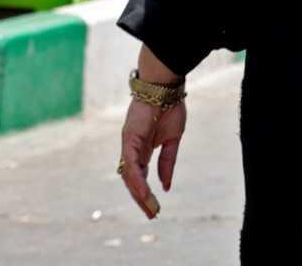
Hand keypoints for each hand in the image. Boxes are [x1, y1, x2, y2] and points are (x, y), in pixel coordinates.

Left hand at [118, 98, 185, 218]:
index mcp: (142, 150)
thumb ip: (168, 162)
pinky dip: (136, 179)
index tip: (155, 207)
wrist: (165, 87)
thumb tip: (166, 185)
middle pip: (133, 180)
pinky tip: (144, 191)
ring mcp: (128, 145)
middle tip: (152, 214)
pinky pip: (131, 164)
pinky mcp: (129, 140)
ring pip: (129, 176)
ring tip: (149, 207)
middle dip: (142, 198)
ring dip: (139, 193)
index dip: (146, 192)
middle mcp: (131, 150)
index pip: (140, 177)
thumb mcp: (173, 140)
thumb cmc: (170, 108)